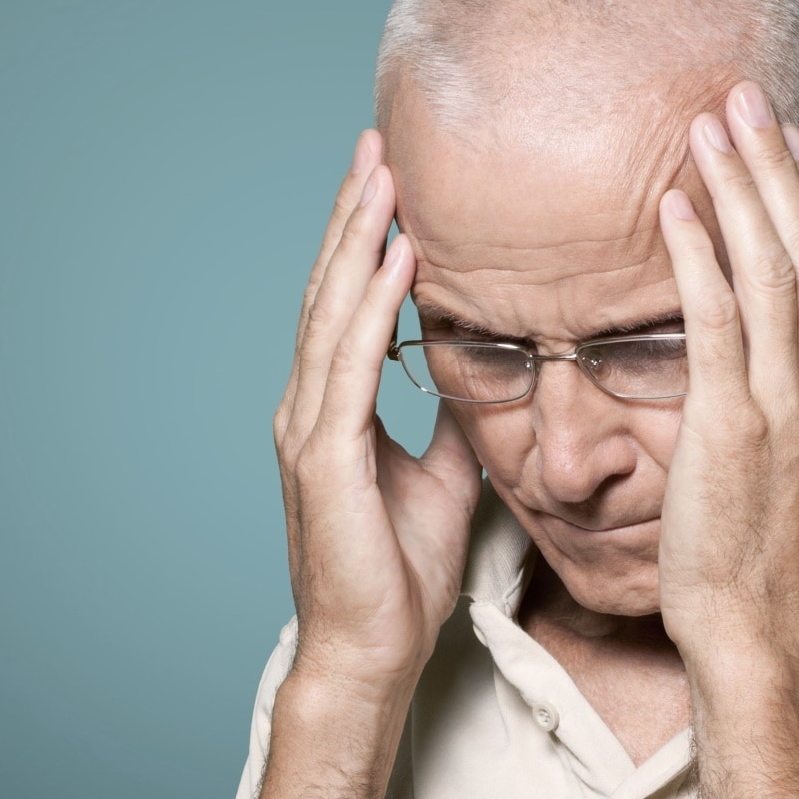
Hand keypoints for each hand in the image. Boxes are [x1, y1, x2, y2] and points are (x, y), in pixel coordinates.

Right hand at [273, 131, 481, 703]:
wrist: (371, 652)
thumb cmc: (399, 577)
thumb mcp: (442, 479)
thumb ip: (453, 422)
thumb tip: (488, 376)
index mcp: (333, 412)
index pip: (348, 307)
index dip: (365, 240)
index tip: (390, 179)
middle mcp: (310, 409)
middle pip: (330, 292)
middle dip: (354, 216)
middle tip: (377, 145)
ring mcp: (310, 431)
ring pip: (333, 315)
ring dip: (358, 242)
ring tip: (383, 178)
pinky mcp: (325, 459)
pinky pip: (352, 366)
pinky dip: (372, 308)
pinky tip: (395, 259)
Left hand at [655, 83, 798, 657]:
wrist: (758, 630)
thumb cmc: (761, 554)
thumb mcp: (798, 460)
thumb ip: (793, 393)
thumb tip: (778, 351)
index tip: (781, 135)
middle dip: (775, 164)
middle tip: (742, 96)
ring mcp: (785, 405)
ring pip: (771, 269)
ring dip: (737, 189)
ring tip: (706, 126)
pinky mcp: (732, 428)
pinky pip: (716, 322)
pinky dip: (697, 256)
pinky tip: (673, 208)